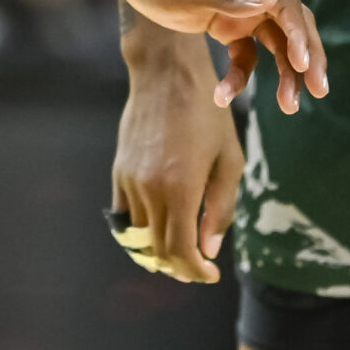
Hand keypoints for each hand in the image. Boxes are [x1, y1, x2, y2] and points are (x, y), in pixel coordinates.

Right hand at [111, 27, 243, 282]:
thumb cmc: (207, 114)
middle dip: (179, 266)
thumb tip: (209, 248)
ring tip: (179, 253)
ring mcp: (130, 181)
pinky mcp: (119, 171)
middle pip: (158, 249)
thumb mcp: (230, 159)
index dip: (195, 271)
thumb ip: (220, 207)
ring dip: (159, 251)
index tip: (210, 274)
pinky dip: (138, 233)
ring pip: (140, 235)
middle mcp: (150, 190)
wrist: (167, 75)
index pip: (180, 252)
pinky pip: (125, 215)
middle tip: (198, 268)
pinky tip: (156, 233)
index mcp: (181, 189)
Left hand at [112, 0, 326, 111]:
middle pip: (292, 28)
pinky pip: (245, 57)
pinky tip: (223, 96)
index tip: (304, 65)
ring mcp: (242, 12)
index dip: (299, 36)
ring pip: (275, 47)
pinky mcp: (227, 28)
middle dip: (308, 59)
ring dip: (285, 75)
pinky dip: (240, 77)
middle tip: (319, 90)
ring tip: (289, 106)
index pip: (287, 7)